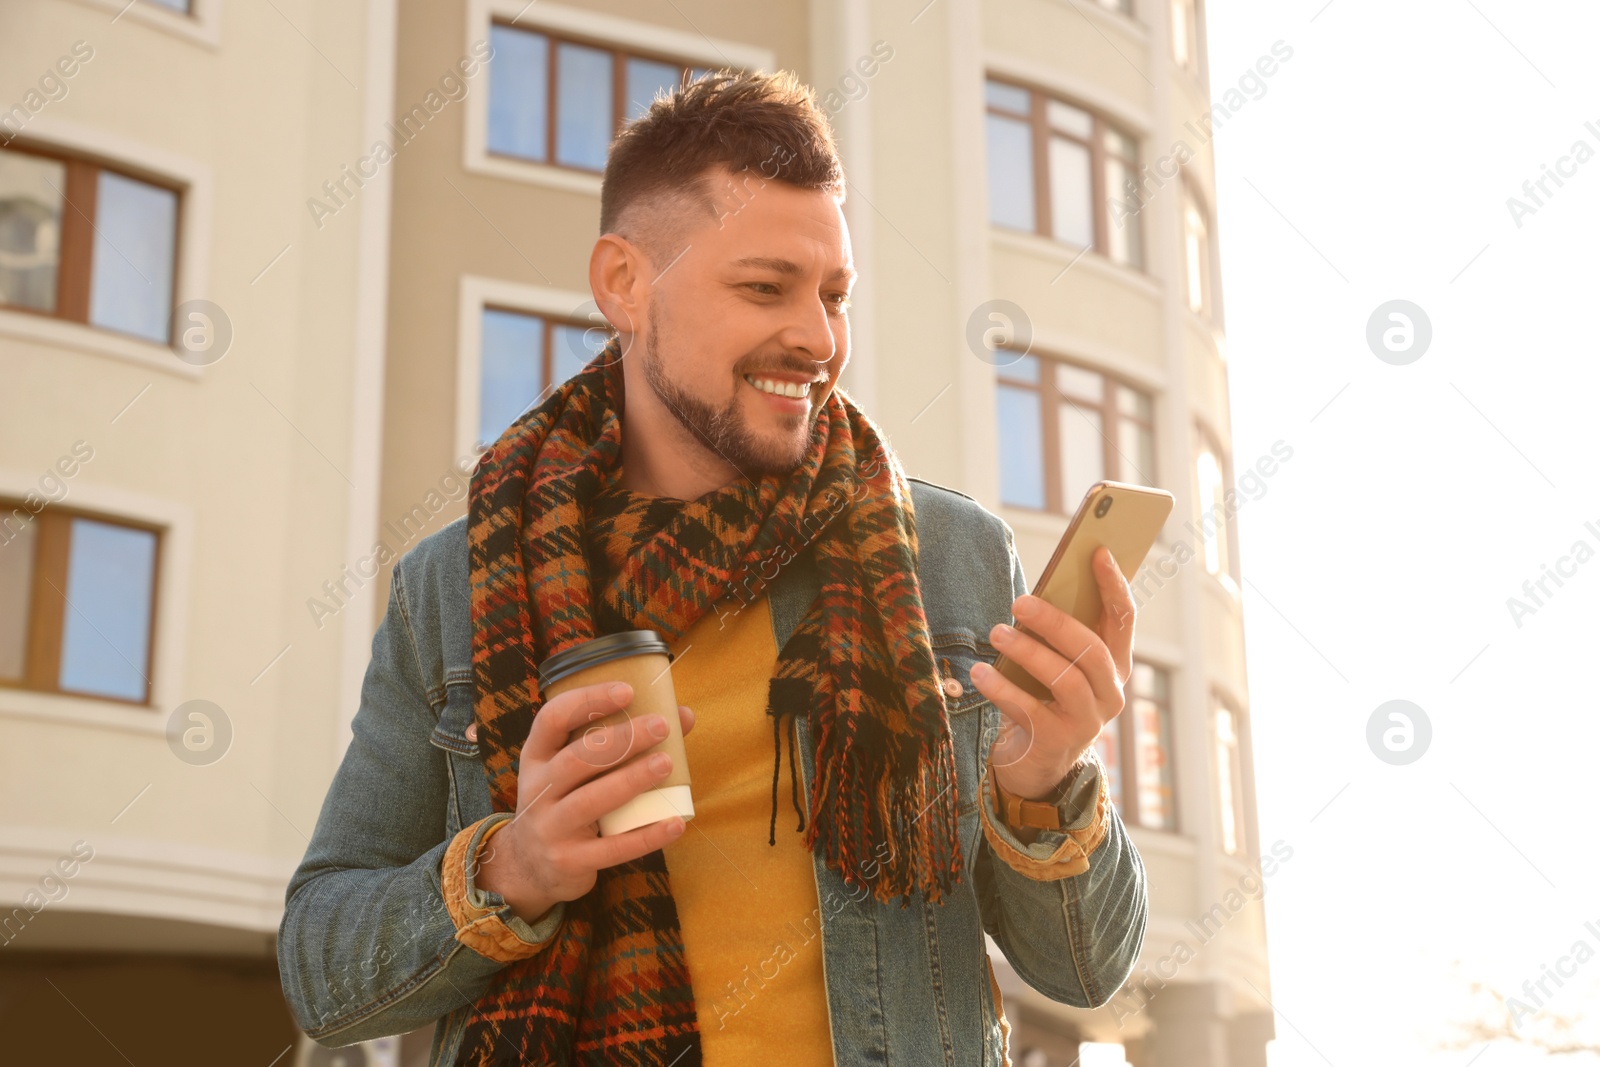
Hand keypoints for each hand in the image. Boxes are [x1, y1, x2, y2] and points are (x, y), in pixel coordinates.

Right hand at [475, 681, 695, 922]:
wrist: (529, 865)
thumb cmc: (565, 801)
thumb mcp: (573, 770)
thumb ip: (620, 741)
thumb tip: (683, 715)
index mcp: (537, 757)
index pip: (552, 719)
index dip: (587, 701)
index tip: (627, 691)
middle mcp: (538, 789)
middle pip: (577, 759)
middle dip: (621, 739)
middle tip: (661, 726)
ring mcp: (551, 828)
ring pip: (591, 801)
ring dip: (631, 780)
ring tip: (667, 763)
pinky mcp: (569, 861)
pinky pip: (612, 849)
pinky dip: (646, 836)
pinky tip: (675, 823)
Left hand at [970, 545, 1134, 800]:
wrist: (1032, 762)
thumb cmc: (1040, 697)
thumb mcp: (1053, 662)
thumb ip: (1054, 634)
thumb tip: (1035, 594)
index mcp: (1114, 665)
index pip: (1123, 619)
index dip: (1114, 585)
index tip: (1097, 552)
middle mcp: (1110, 693)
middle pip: (1091, 649)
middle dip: (1055, 622)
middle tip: (1019, 602)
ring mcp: (1088, 721)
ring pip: (1066, 678)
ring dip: (1028, 652)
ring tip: (997, 634)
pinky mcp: (1058, 743)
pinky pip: (1031, 710)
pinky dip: (1003, 688)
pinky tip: (980, 672)